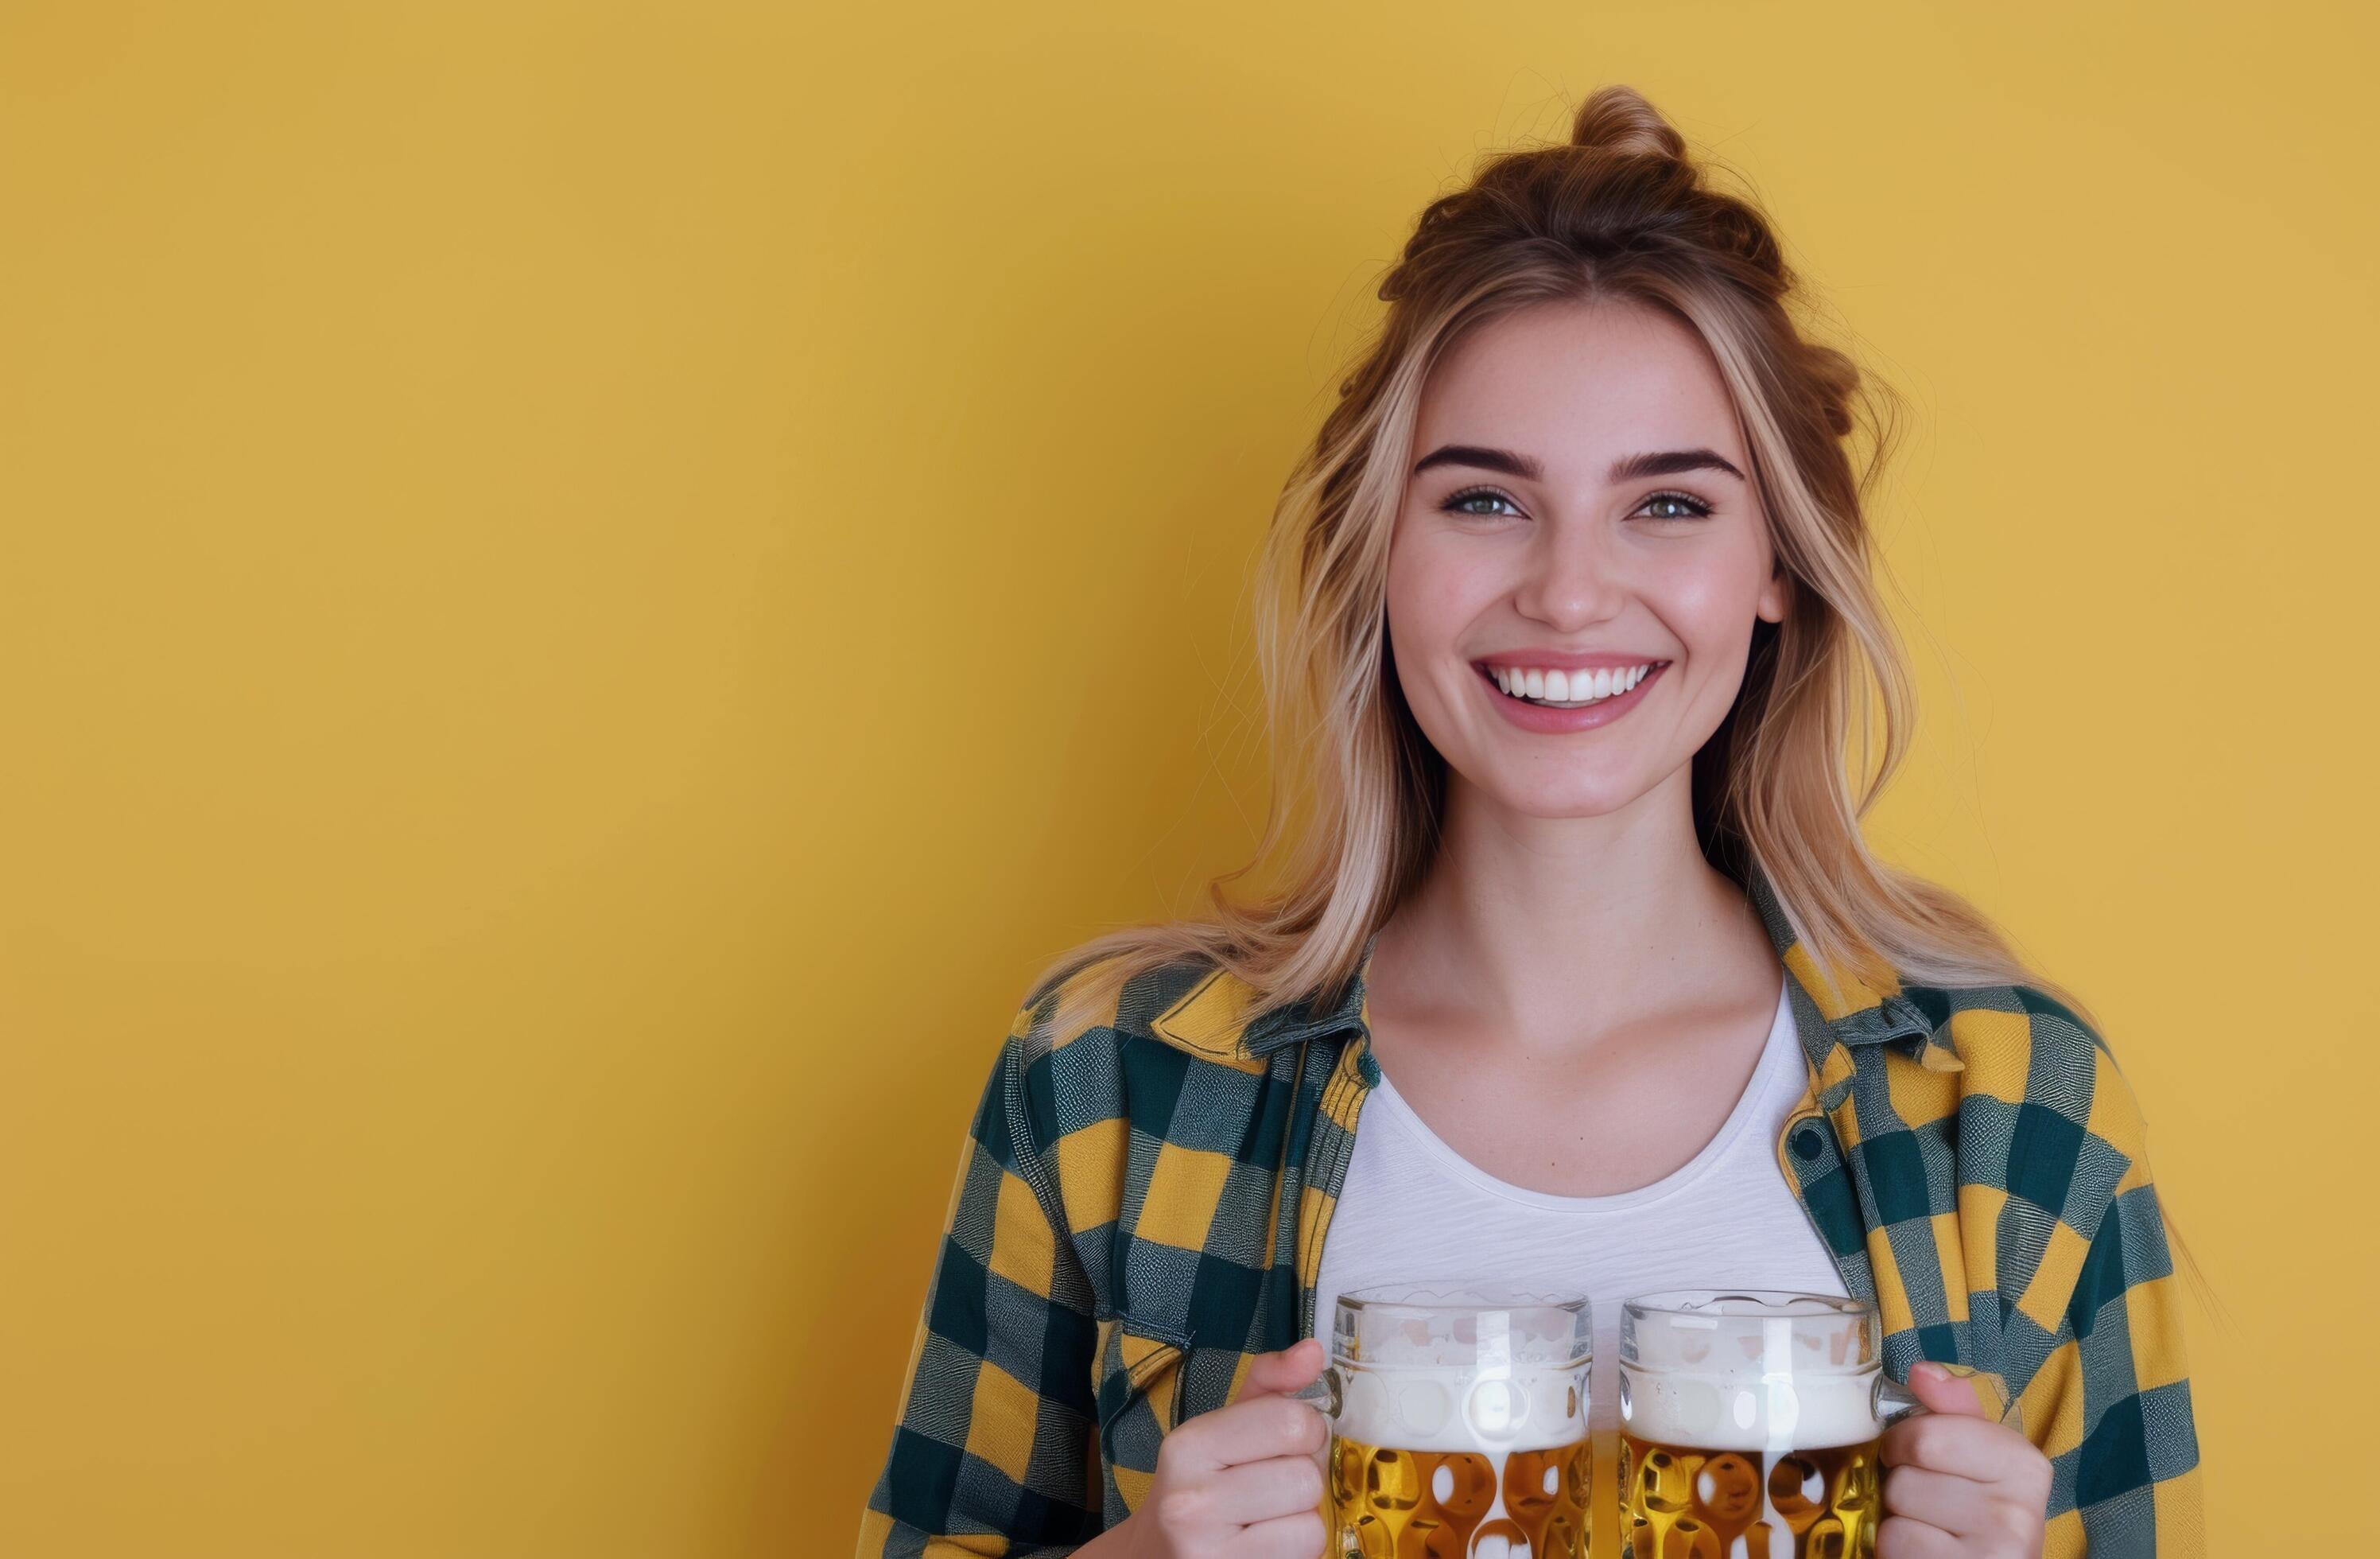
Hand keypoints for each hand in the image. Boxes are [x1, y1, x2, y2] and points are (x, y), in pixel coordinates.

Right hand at [1112, 1337, 1328, 1558]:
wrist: (1152, 1558)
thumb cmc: (1198, 1487)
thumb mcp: (1221, 1429)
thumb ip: (1269, 1386)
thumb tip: (1314, 1350)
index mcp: (1189, 1445)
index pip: (1292, 1421)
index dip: (1304, 1431)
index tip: (1281, 1444)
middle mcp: (1193, 1500)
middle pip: (1307, 1476)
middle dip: (1300, 1479)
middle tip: (1269, 1488)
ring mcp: (1209, 1552)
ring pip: (1312, 1524)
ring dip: (1300, 1521)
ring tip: (1265, 1520)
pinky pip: (1305, 1555)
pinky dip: (1295, 1551)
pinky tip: (1263, 1546)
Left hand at [1878, 1361, 2051, 1557]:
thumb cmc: (1977, 1515)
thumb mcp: (1976, 1457)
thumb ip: (1951, 1410)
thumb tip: (1922, 1372)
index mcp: (2024, 1466)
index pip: (1926, 1437)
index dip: (1903, 1443)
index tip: (1915, 1457)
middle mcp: (2018, 1513)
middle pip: (1905, 1475)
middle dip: (1902, 1485)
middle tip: (1926, 1504)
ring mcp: (1994, 1553)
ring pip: (1895, 1512)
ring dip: (1896, 1519)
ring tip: (1928, 1531)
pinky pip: (1893, 1544)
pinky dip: (1895, 1551)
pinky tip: (1926, 1555)